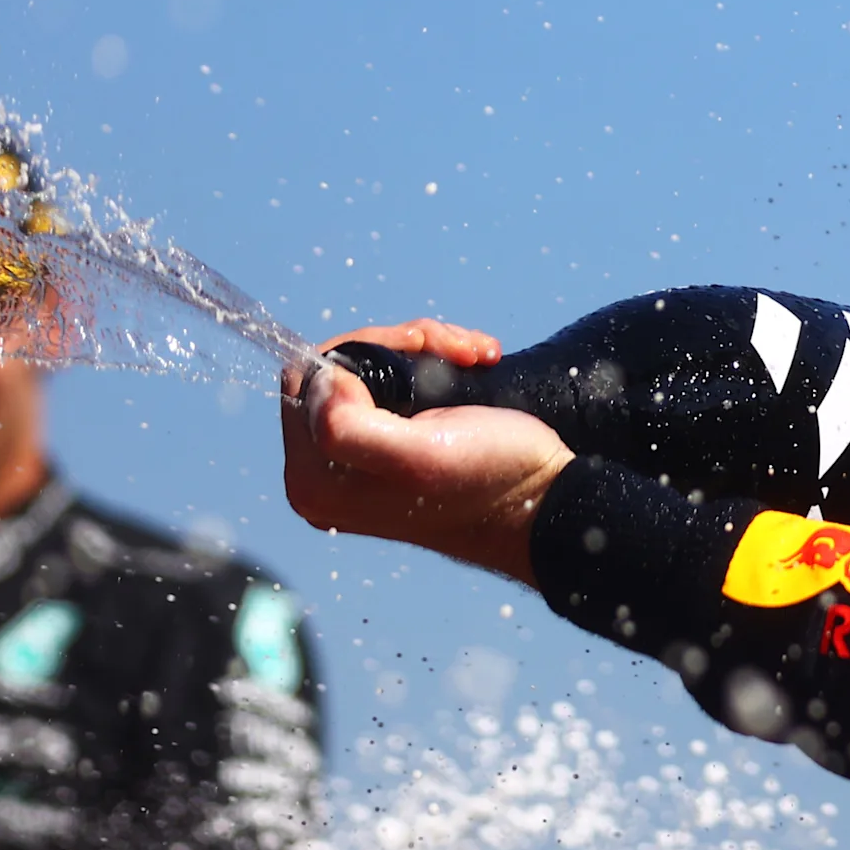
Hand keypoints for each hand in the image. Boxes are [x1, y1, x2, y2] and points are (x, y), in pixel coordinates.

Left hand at [282, 321, 563, 584]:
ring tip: (473, 356)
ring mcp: (355, 464)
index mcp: (313, 480)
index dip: (363, 351)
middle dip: (400, 346)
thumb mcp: (420, 454)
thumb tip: (321, 382)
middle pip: (337, 371)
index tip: (422, 350)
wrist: (543, 503)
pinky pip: (393, 384)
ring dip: (427, 349)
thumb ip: (348, 428)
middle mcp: (323, 474)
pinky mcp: (388, 452)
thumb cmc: (491, 480)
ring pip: (369, 370)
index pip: (306, 379)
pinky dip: (435, 361)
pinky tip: (474, 364)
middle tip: (457, 350)